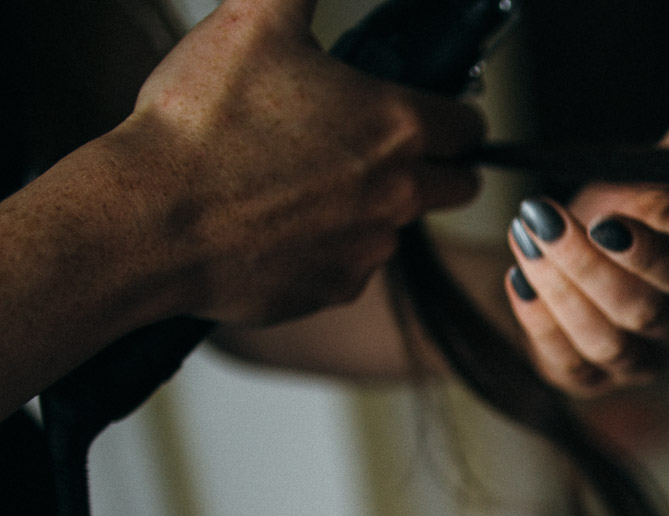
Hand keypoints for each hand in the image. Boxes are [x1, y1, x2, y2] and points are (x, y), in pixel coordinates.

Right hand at [108, 0, 484, 325]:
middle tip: (383, 149)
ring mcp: (370, 248)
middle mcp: (398, 194)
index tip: (440, 115)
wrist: (152, 217)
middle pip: (455, 185)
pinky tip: (277, 222)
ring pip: (395, 225)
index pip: (468, 127)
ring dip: (370, 206)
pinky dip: (325, 246)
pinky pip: (349, 265)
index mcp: (397, 127)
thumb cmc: (202, 122)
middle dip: (435, 167)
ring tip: (305, 181)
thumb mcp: (254, 21)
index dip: (456, 115)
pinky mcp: (336, 288)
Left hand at [504, 93, 668, 396]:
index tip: (604, 221)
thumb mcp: (649, 181)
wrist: (569, 263)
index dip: (646, 254)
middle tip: (541, 218)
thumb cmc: (619, 219)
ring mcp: (636, 362)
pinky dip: (538, 324)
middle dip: (587, 266)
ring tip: (522, 239)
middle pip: (641, 313)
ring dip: (558, 290)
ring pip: (604, 344)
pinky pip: (566, 366)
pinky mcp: (589, 382)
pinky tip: (516, 279)